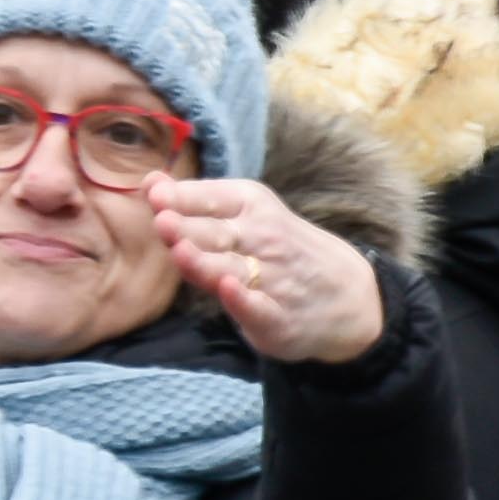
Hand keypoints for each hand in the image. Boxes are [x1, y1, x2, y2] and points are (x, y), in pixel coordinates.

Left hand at [153, 178, 384, 365]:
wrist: (347, 294)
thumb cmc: (278, 248)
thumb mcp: (245, 213)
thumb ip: (196, 202)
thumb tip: (151, 181)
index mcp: (252, 206)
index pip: (213, 200)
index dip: (182, 199)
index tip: (155, 196)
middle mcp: (264, 239)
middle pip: (218, 235)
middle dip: (189, 229)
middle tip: (162, 222)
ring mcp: (274, 279)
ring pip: (233, 269)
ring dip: (206, 262)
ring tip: (181, 252)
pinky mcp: (279, 318)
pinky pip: (260, 307)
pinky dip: (244, 300)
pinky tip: (228, 290)